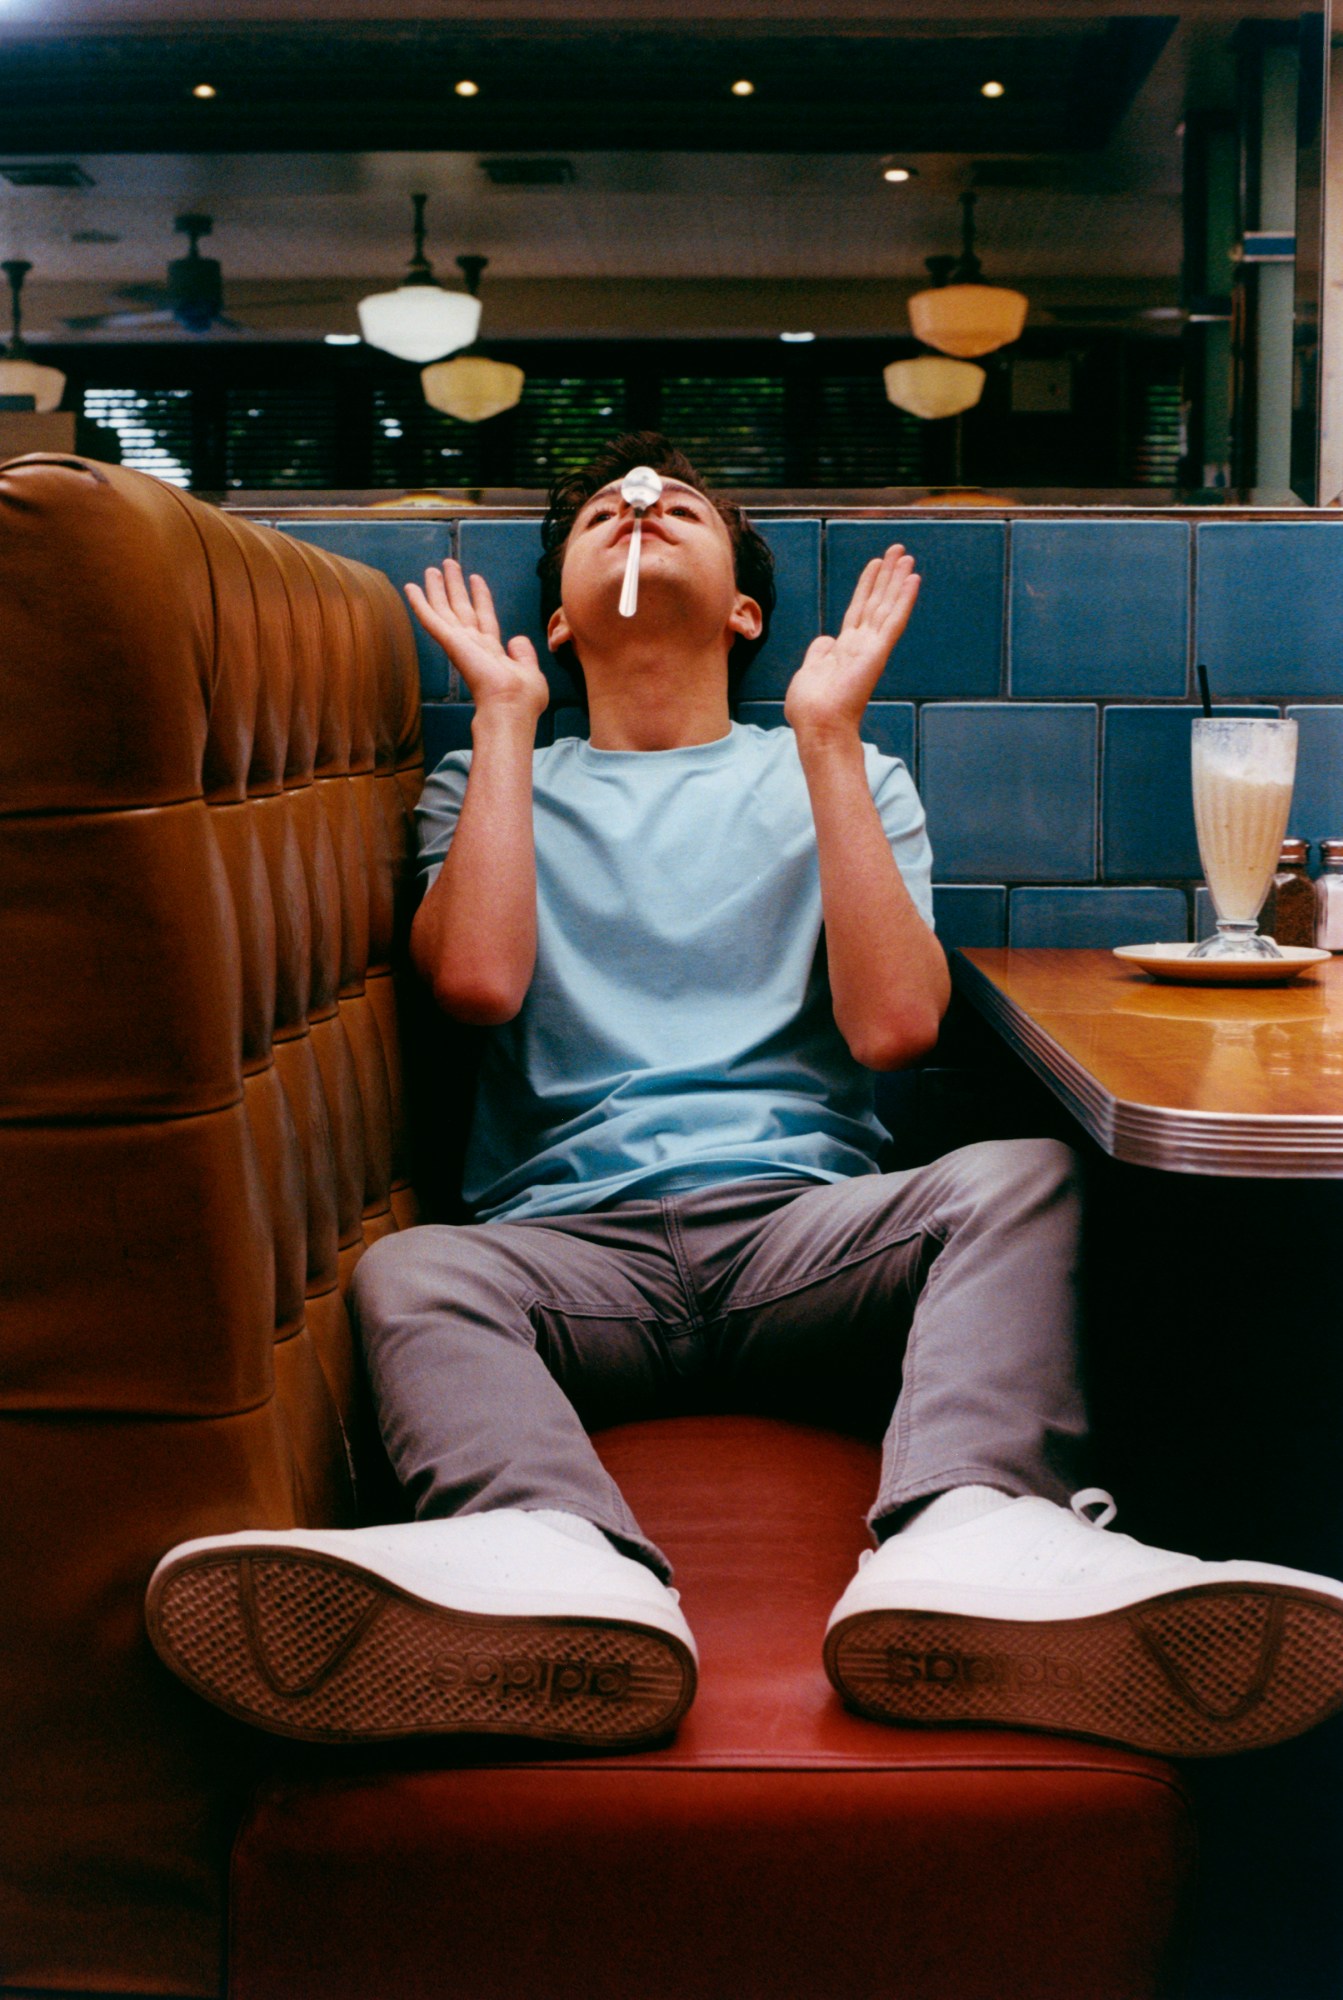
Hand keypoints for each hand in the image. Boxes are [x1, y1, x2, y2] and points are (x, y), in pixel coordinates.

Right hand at [405, 559, 549, 718]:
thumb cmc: (522, 700)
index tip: (475, 578)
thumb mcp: (529, 672)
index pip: (484, 618)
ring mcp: (460, 644)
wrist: (511, 707)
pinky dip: (420, 603)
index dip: (480, 597)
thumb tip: (517, 639)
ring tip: (432, 568)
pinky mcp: (451, 643)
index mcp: (492, 652)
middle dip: (455, 587)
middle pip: (461, 610)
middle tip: (447, 565)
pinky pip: (431, 619)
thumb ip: (524, 654)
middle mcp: (474, 646)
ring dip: (438, 589)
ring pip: (444, 610)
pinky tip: (410, 588)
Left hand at [784, 546, 919, 742]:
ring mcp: (871, 648)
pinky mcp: (878, 652)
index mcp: (844, 648)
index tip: (876, 564)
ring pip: (888, 606)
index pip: (859, 609)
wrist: (817, 726)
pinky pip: (894, 620)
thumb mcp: (809, 672)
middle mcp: (861, 645)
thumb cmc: (810, 708)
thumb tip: (825, 639)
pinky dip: (905, 599)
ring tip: (907, 555)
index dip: (867, 585)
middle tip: (899, 550)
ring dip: (898, 580)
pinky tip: (913, 579)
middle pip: (877, 601)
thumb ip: (819, 653)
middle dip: (888, 575)